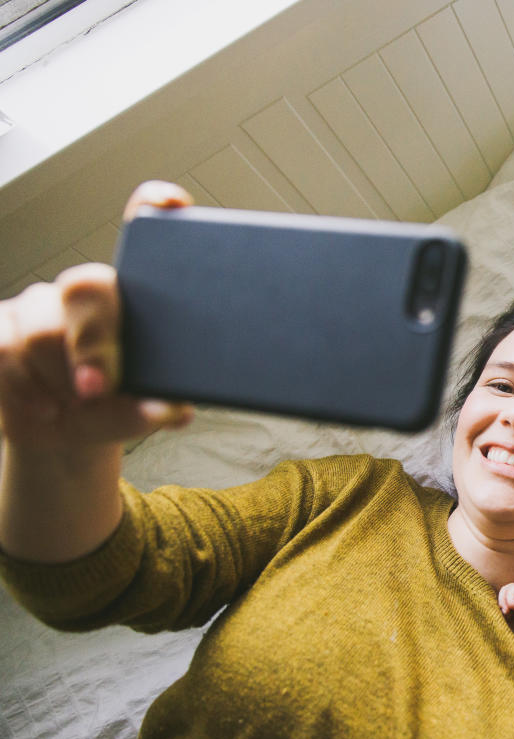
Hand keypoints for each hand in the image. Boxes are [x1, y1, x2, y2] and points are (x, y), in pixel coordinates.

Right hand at [0, 181, 194, 449]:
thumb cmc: (111, 412)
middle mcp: (84, 292)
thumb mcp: (140, 413)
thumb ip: (155, 407)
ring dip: (59, 380)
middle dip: (94, 341)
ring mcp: (37, 306)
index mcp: (133, 301)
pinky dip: (24, 389)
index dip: (152, 210)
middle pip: (86, 286)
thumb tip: (174, 409)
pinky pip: (2, 350)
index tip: (170, 201)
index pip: (143, 239)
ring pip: (40, 329)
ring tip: (75, 405)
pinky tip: (43, 406)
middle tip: (99, 386)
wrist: (61, 440)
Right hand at [497, 580, 513, 625]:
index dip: (511, 601)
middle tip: (507, 612)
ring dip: (502, 605)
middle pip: (504, 591)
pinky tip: (508, 615)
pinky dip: (504, 608)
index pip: (511, 591)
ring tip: (507, 613)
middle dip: (503, 602)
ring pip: (502, 596)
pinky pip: (504, 603)